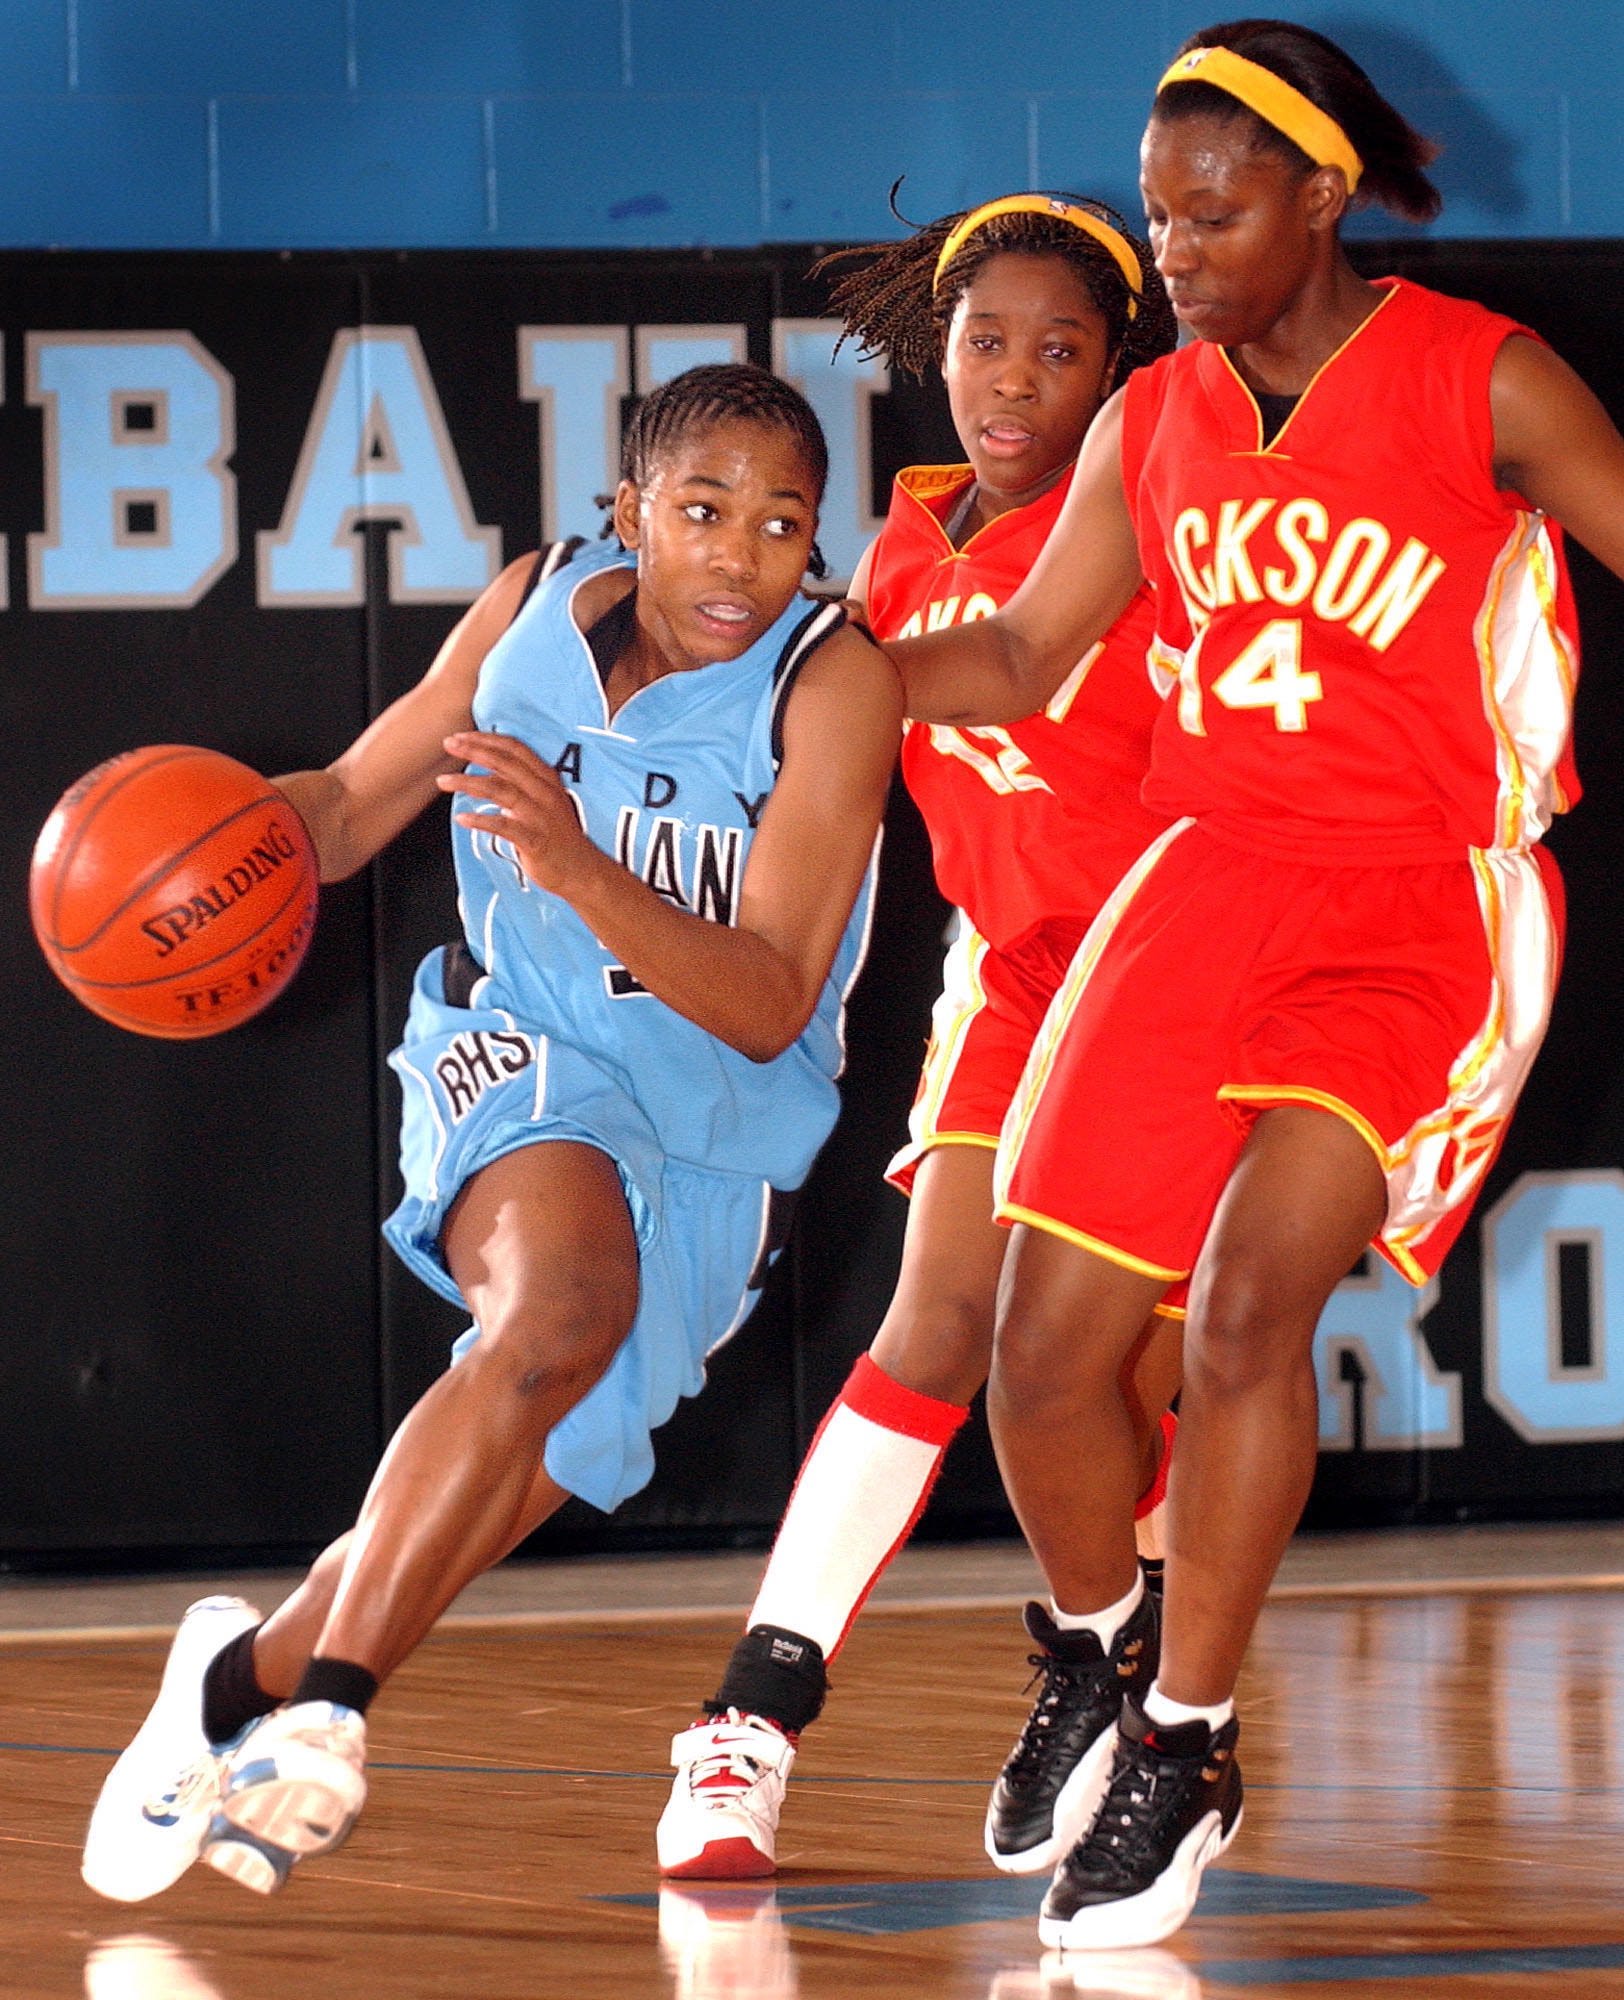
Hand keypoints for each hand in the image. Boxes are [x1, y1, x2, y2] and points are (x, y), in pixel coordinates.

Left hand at [438, 731, 597, 896]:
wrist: (581, 870)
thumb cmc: (558, 836)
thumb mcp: (544, 802)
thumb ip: (520, 786)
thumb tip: (489, 774)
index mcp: (546, 779)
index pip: (515, 749)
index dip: (487, 739)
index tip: (461, 736)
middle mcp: (544, 792)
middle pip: (505, 763)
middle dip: (474, 750)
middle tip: (449, 744)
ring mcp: (540, 816)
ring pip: (501, 790)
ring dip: (469, 782)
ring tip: (444, 781)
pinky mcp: (535, 840)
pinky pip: (504, 826)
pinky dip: (481, 821)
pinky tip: (462, 819)